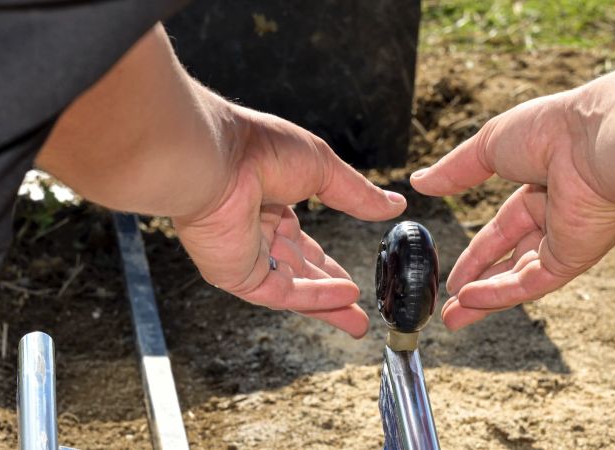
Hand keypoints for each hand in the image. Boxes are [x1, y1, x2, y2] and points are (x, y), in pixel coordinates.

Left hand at [174, 106, 405, 337]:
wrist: (218, 159)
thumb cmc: (260, 149)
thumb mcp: (324, 168)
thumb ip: (358, 194)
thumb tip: (395, 205)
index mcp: (271, 204)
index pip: (304, 244)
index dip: (329, 265)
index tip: (354, 279)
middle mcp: (257, 232)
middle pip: (301, 273)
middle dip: (331, 294)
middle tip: (359, 314)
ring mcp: (246, 256)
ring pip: (295, 289)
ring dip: (328, 305)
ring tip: (358, 324)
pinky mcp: (237, 275)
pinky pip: (283, 292)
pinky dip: (316, 296)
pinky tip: (347, 296)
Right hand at [410, 92, 614, 330]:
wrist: (592, 140)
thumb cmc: (549, 131)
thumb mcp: (489, 146)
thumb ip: (456, 169)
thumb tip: (420, 181)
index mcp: (540, 190)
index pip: (503, 231)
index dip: (476, 255)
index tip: (452, 275)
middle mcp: (555, 219)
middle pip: (510, 262)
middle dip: (478, 286)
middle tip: (450, 309)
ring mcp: (565, 241)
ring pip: (519, 279)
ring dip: (485, 300)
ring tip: (452, 319)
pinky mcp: (573, 258)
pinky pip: (531, 283)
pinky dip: (500, 293)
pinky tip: (471, 300)